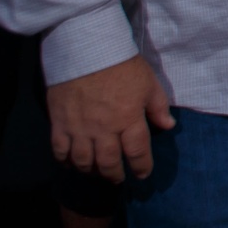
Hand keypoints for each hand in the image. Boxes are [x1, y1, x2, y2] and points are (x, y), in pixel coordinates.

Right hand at [47, 55, 173, 181]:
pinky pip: (60, 151)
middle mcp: (103, 130)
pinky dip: (65, 162)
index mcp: (128, 119)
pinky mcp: (59, 124)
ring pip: (84, 162)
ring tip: (97, 172)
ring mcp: (79, 129)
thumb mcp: (149, 83)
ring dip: (91, 171)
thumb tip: (168, 126)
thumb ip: (158, 107)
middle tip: (118, 178)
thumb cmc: (121, 65)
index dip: (142, 167)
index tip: (143, 173)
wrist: (85, 49)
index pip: (137, 152)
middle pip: (108, 163)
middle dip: (115, 175)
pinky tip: (71, 164)